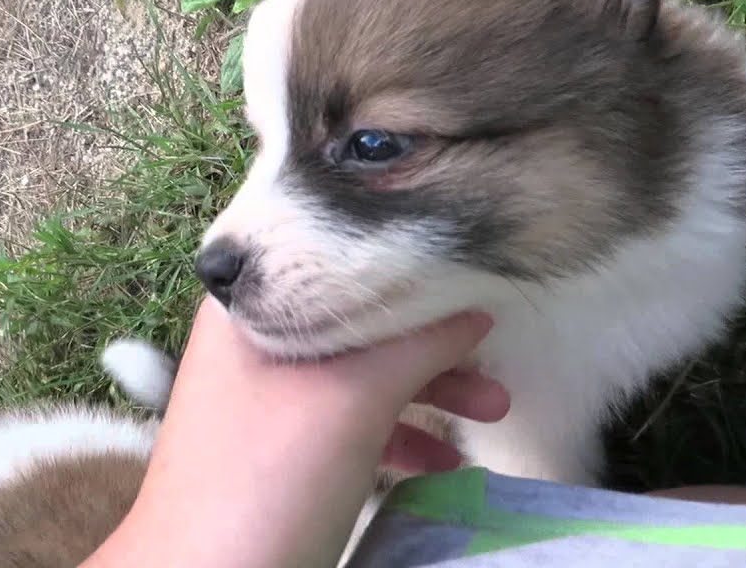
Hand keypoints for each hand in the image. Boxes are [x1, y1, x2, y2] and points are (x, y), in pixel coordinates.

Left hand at [82, 297, 508, 567]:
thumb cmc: (270, 477)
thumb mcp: (352, 399)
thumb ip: (418, 346)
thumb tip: (475, 311)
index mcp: (251, 312)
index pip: (340, 268)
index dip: (412, 280)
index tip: (475, 298)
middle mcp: (253, 347)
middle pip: (358, 328)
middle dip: (433, 352)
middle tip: (494, 370)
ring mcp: (263, 404)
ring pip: (359, 380)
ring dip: (427, 396)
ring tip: (494, 412)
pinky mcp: (277, 454)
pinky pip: (348, 426)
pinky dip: (397, 437)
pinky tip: (442, 462)